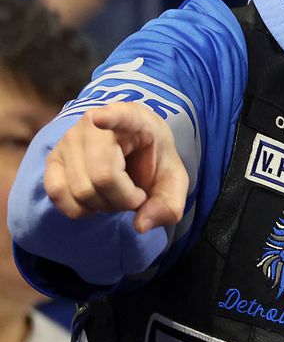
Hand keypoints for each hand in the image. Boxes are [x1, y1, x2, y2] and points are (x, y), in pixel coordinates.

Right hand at [43, 102, 187, 233]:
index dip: (110, 118)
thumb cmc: (152, 162)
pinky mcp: (53, 158)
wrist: (132, 154)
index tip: (100, 118)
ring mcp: (69, 140)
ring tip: (117, 195)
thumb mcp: (172, 181)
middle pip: (103, 176)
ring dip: (104, 206)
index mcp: (135, 119)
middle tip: (135, 196)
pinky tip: (94, 203)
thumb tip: (141, 225)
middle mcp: (95, 123)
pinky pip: (57, 192)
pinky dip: (78, 209)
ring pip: (81, 189)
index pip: (121, 115)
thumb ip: (168, 204)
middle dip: (123, 200)